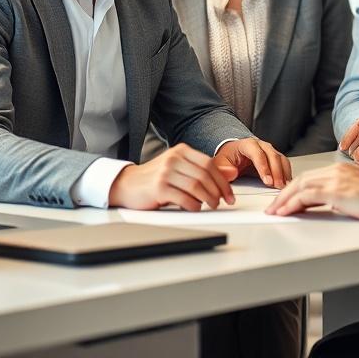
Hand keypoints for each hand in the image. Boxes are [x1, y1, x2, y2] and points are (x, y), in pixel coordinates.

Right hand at [108, 143, 237, 210]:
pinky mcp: (159, 188)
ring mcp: (165, 172)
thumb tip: (231, 173)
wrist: (127, 184)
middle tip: (223, 202)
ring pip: (196, 186)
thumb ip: (203, 171)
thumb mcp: (180, 169)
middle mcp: (173, 158)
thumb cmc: (156, 178)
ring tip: (211, 206)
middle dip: (218, 191)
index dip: (222, 180)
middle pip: (205, 175)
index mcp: (181, 151)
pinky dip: (194, 205)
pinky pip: (184, 198)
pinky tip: (196, 208)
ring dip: (208, 199)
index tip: (229, 193)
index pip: (209, 164)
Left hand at [214, 138, 291, 187]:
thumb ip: (223, 168)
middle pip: (272, 156)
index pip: (257, 154)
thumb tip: (231, 172)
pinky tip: (286, 183)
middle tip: (277, 186)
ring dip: (283, 173)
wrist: (233, 152)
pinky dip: (287, 173)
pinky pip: (284, 163)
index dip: (263, 167)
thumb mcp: (220, 162)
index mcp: (247, 144)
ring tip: (283, 186)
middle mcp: (261, 145)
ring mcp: (269, 150)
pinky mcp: (275, 157)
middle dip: (276, 172)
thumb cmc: (228, 157)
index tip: (267, 181)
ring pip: (280, 159)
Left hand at [266, 163, 358, 219]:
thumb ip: (340, 196)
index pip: (309, 177)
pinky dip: (293, 203)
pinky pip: (307, 196)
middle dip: (283, 194)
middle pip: (301, 180)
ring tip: (274, 211)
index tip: (284, 199)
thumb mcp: (354, 194)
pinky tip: (286, 211)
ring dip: (284, 200)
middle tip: (272, 206)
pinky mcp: (336, 191)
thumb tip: (329, 205)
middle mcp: (334, 171)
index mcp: (339, 170)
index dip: (293, 188)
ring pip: (300, 187)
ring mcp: (334, 180)